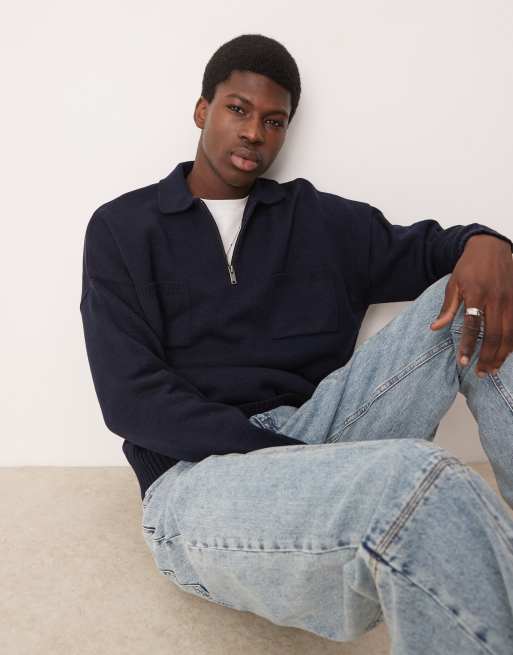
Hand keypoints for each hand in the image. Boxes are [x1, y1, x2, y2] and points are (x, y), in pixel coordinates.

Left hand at [430, 234, 512, 377]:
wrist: (491, 246)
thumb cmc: (469, 266)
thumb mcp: (453, 284)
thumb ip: (447, 307)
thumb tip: (435, 328)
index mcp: (477, 294)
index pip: (473, 326)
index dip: (469, 346)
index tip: (464, 362)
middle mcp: (497, 299)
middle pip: (495, 335)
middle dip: (487, 356)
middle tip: (480, 372)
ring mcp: (511, 300)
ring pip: (510, 334)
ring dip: (502, 354)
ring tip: (492, 368)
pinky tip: (507, 353)